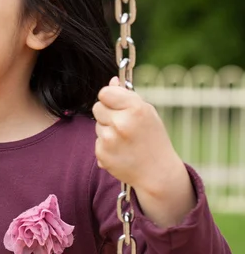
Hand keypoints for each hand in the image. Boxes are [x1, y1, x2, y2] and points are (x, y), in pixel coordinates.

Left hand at [92, 76, 181, 192]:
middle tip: (123, 124)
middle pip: (97, 107)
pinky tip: (121, 151)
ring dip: (107, 129)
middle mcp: (122, 123)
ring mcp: (110, 140)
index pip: (105, 92)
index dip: (109, 97)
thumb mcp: (147, 113)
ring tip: (125, 140)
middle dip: (107, 113)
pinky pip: (97, 141)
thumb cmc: (153, 139)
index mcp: (136, 109)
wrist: (158, 173)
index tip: (115, 103)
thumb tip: (112, 81)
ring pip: (97, 124)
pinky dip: (106, 145)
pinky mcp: (102, 154)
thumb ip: (127, 96)